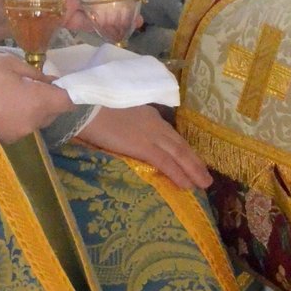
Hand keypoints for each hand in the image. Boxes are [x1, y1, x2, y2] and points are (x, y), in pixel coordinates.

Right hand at [0, 53, 71, 142]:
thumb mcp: (6, 62)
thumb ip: (33, 72)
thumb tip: (48, 80)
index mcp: (38, 102)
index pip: (68, 101)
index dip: (71, 91)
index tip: (63, 82)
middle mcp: (32, 124)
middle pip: (53, 112)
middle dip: (48, 99)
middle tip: (30, 82)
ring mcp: (17, 136)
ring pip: (35, 120)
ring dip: (30, 108)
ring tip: (10, 92)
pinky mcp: (3, 141)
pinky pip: (19, 127)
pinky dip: (15, 116)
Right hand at [81, 105, 212, 190]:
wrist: (84, 104)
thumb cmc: (93, 108)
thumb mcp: (117, 114)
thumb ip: (126, 124)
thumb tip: (125, 135)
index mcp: (148, 115)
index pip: (170, 134)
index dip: (182, 148)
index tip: (191, 159)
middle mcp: (154, 124)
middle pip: (180, 145)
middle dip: (194, 161)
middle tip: (205, 176)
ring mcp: (150, 135)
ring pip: (179, 154)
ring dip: (193, 170)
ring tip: (203, 184)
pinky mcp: (143, 146)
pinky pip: (166, 163)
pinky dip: (178, 174)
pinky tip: (187, 185)